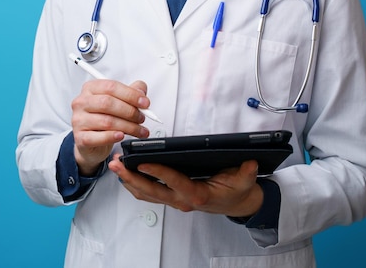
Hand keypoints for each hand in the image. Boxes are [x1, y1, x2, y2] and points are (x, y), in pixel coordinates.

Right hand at [71, 79, 150, 175]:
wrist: (91, 141)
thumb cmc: (104, 117)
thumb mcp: (118, 101)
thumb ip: (131, 92)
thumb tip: (141, 92)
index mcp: (91, 88)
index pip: (111, 87)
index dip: (131, 94)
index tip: (145, 103)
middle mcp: (82, 102)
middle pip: (108, 103)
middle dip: (130, 111)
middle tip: (142, 118)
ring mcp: (78, 120)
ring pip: (106, 121)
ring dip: (128, 126)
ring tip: (138, 130)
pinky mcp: (80, 138)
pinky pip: (98, 137)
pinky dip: (112, 137)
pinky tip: (122, 136)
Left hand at [109, 155, 262, 217]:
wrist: (238, 203)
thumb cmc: (237, 191)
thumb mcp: (245, 181)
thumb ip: (246, 173)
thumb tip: (250, 163)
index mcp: (197, 195)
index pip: (174, 182)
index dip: (158, 172)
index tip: (143, 162)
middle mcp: (182, 200)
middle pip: (151, 191)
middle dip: (131, 177)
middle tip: (117, 165)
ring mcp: (175, 201)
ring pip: (146, 194)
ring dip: (129, 181)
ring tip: (116, 166)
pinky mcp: (171, 197)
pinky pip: (149, 194)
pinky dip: (135, 184)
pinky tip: (126, 174)